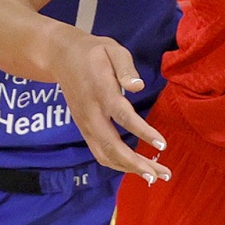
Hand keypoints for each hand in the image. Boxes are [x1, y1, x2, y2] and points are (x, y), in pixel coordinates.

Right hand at [55, 32, 171, 183]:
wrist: (61, 57)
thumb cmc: (94, 52)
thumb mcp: (113, 50)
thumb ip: (126, 67)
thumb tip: (138, 86)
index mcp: (101, 91)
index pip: (122, 115)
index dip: (142, 131)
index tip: (162, 144)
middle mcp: (91, 113)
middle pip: (112, 145)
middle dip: (136, 163)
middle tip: (162, 174)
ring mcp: (85, 124)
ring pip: (105, 154)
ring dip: (129, 168)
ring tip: (154, 175)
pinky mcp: (83, 129)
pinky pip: (100, 152)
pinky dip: (117, 164)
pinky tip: (135, 167)